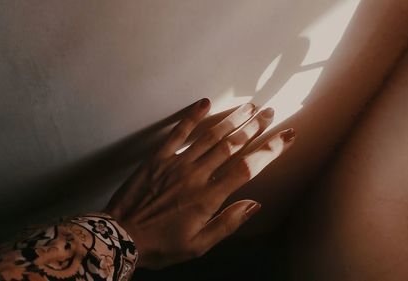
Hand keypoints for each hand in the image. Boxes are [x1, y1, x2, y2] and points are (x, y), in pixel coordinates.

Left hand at [104, 98, 295, 268]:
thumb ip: (227, 223)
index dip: (270, 151)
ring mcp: (175, 164)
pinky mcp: (157, 158)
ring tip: (249, 106)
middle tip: (270, 112)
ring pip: (209, 136)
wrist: (121, 236)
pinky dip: (191, 117)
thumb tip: (254, 204)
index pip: (247, 168)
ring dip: (231, 119)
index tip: (287, 136)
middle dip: (254, 127)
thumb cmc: (161, 244)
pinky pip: (177, 133)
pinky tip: (204, 103)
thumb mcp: (198, 245)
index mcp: (208, 198)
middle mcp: (196, 175)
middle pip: (231, 145)